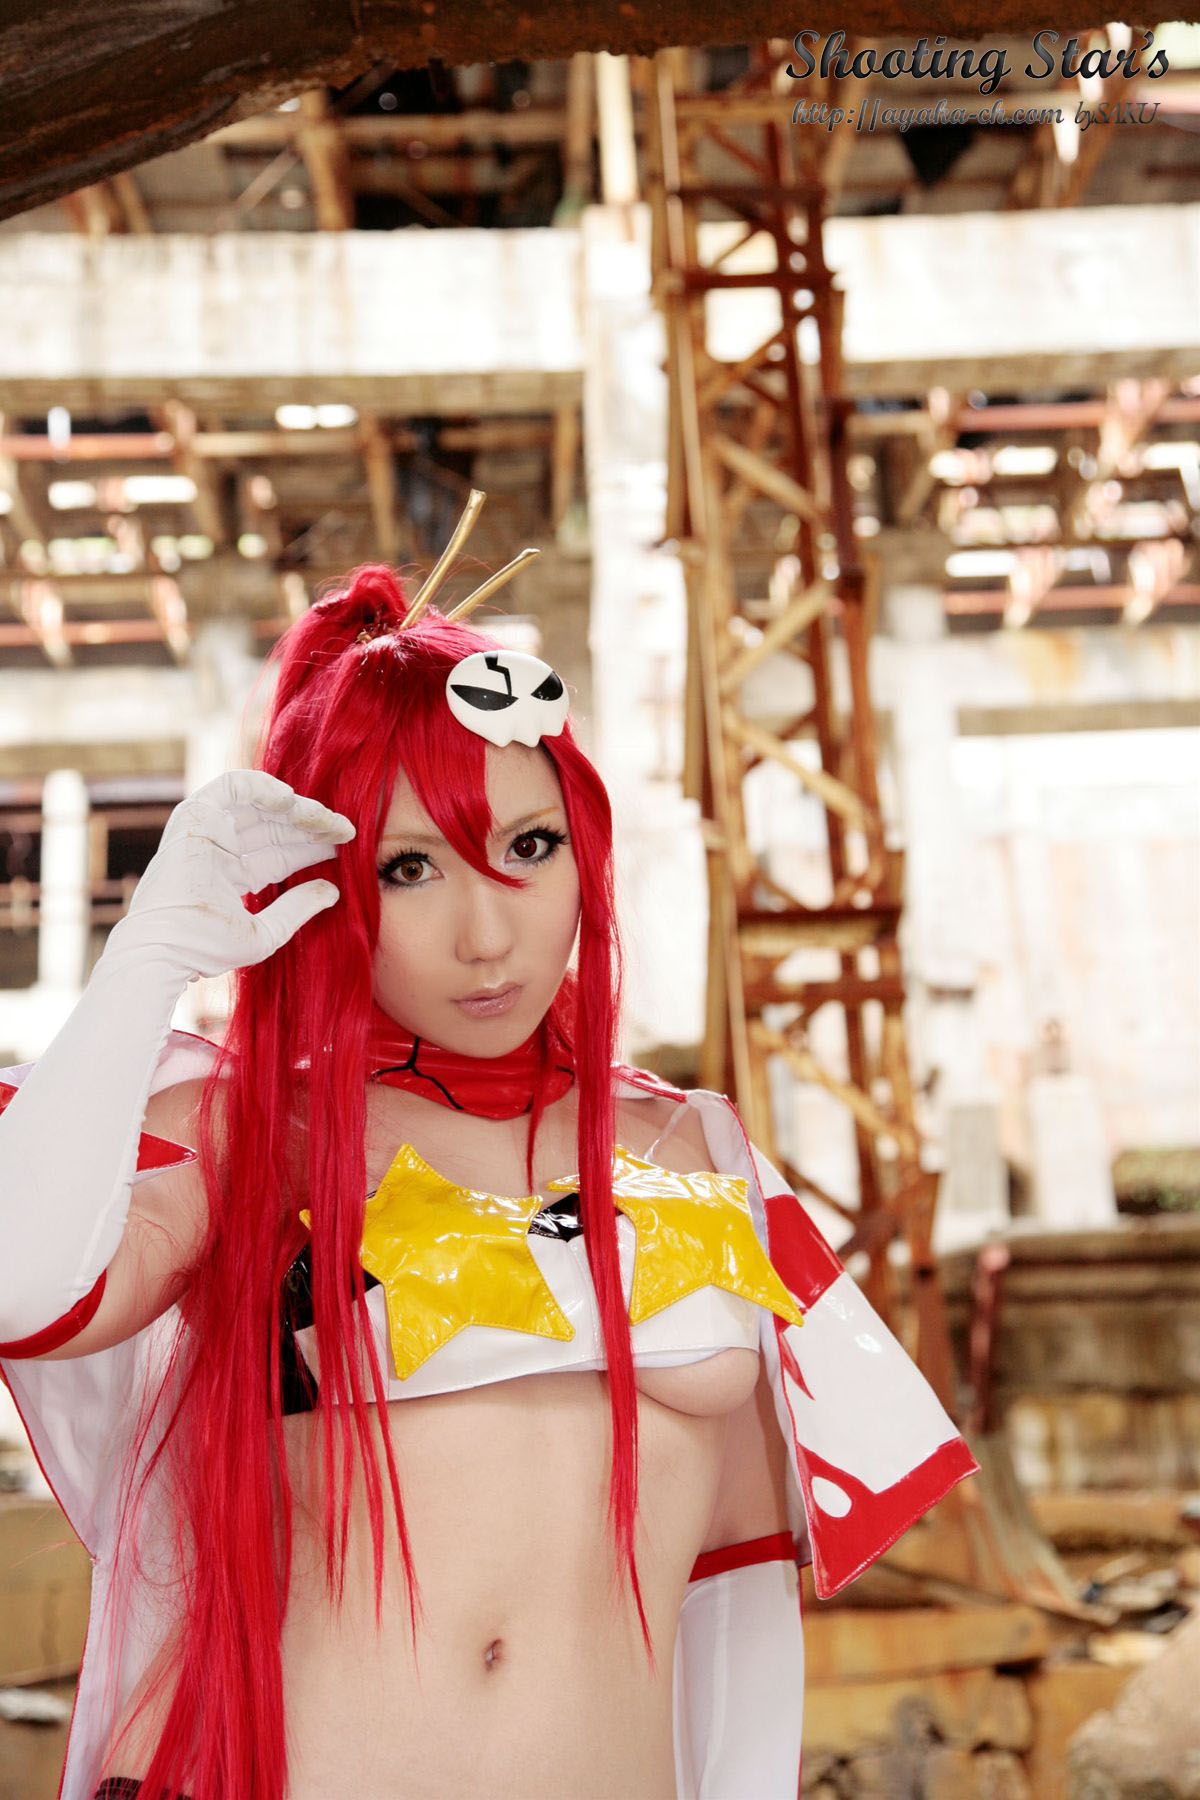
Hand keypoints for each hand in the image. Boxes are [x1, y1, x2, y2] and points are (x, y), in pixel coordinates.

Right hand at [102, 769, 355, 982]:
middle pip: (274, 828)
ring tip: (326, 818)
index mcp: (230, 876)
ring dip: (295, 808)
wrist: (164, 949)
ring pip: (259, 807)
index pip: (280, 853)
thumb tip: (333, 891)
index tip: (344, 845)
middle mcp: (218, 850)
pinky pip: (231, 786)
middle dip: (310, 827)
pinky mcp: (194, 817)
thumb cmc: (205, 949)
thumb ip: (297, 909)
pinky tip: (292, 802)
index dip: (312, 847)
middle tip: (345, 830)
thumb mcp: (265, 933)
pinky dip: (262, 786)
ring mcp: (206, 832)